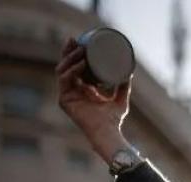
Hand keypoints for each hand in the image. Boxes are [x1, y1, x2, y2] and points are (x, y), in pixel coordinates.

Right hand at [56, 37, 132, 160]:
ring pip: (62, 70)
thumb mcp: (120, 99)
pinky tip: (82, 64)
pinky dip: (73, 70)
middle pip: (65, 66)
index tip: (80, 41)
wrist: (108, 132)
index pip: (73, 67)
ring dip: (70, 58)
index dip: (73, 53)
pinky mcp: (64, 101)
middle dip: (68, 51)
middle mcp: (72, 91)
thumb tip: (129, 72)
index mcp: (81, 89)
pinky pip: (65, 80)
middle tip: (75, 40)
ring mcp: (67, 95)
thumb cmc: (114, 120)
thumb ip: (123, 87)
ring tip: (81, 50)